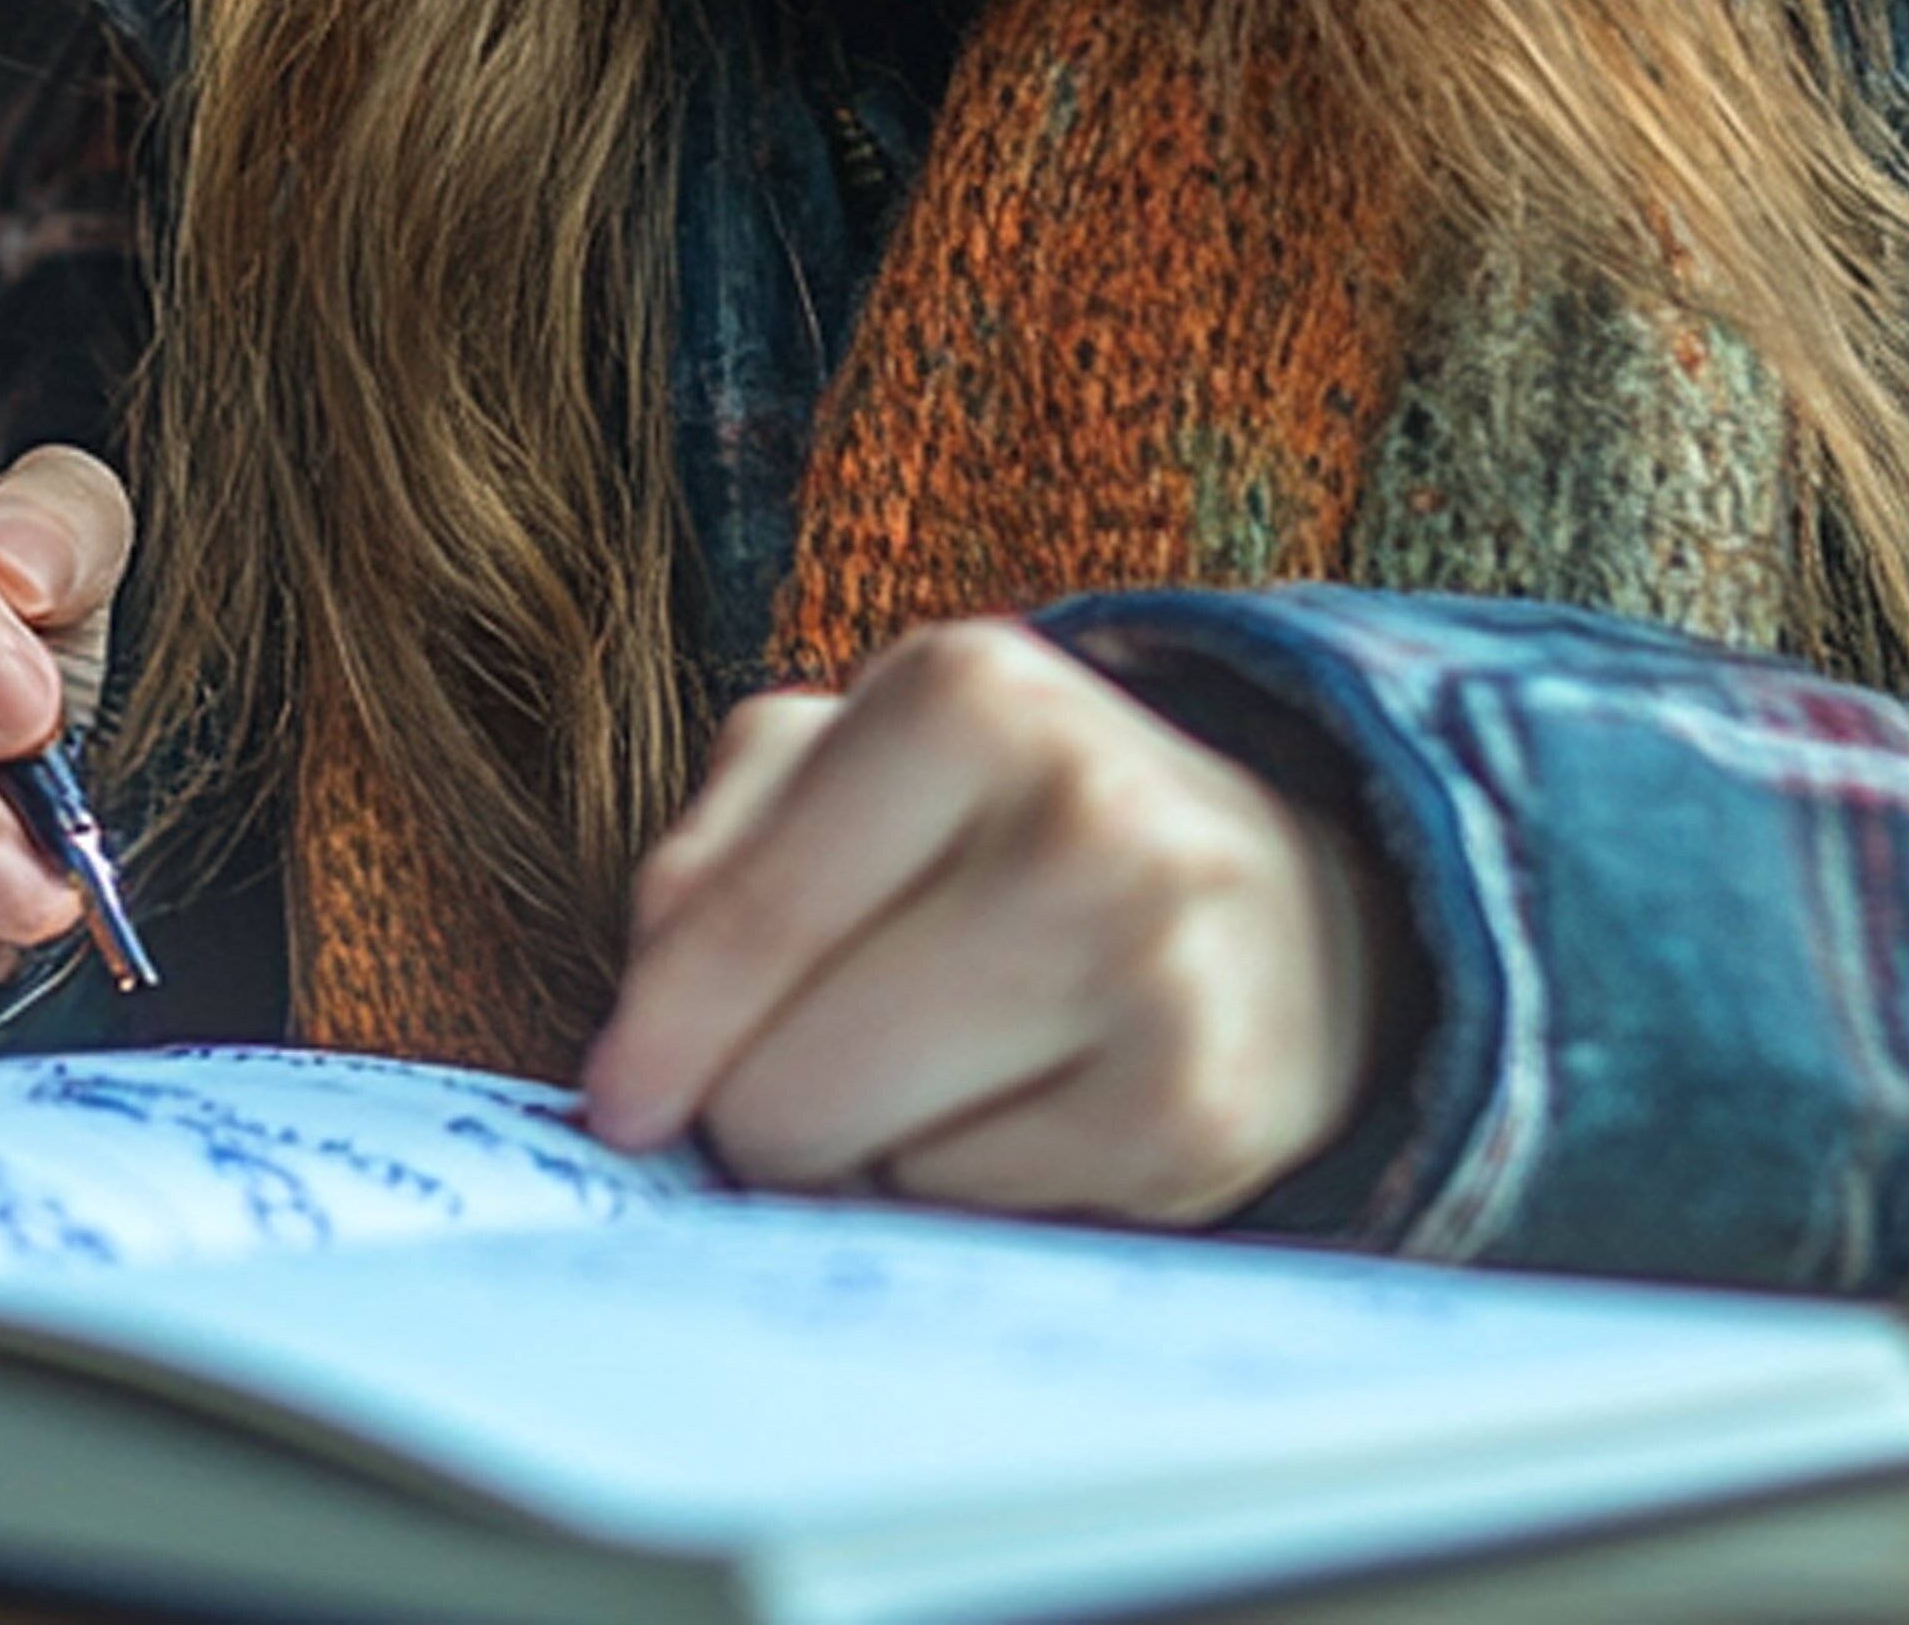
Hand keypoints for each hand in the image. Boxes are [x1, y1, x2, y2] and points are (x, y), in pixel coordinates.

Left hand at [575, 620, 1374, 1221]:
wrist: (1288, 914)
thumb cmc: (1011, 833)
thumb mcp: (858, 764)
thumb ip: (719, 848)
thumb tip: (650, 1014)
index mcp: (972, 691)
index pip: (747, 919)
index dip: (658, 1039)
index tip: (620, 1108)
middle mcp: (1089, 816)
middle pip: (788, 1079)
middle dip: (762, 1105)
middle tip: (821, 1064)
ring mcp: (1163, 972)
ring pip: (875, 1162)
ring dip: (867, 1147)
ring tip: (940, 1069)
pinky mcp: (1201, 1117)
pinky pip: (978, 1217)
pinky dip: (972, 1187)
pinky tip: (1035, 1111)